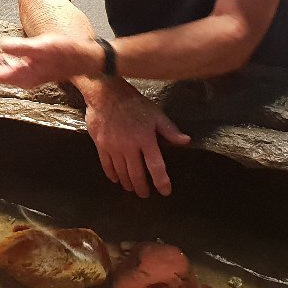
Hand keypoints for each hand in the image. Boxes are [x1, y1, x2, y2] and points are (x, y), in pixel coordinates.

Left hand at [0, 33, 94, 87]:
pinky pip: (10, 66)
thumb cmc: (64, 53)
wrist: (82, 58)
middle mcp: (23, 78)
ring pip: (2, 71)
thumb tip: (2, 45)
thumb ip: (20, 47)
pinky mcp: (31, 69)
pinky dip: (0, 60)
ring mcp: (27, 75)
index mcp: (22, 75)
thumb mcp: (41, 47)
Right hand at [85, 81, 189, 197]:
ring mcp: (113, 147)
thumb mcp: (156, 114)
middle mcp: (129, 146)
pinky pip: (107, 165)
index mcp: (145, 139)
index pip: (156, 167)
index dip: (162, 182)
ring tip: (132, 188)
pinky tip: (116, 179)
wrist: (106, 93)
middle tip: (146, 195)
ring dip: (128, 183)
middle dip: (142, 188)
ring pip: (122, 173)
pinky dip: (112, 175)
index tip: (165, 192)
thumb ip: (170, 130)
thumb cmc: (133, 103)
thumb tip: (186, 141)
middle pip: (137, 175)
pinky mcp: (101, 145)